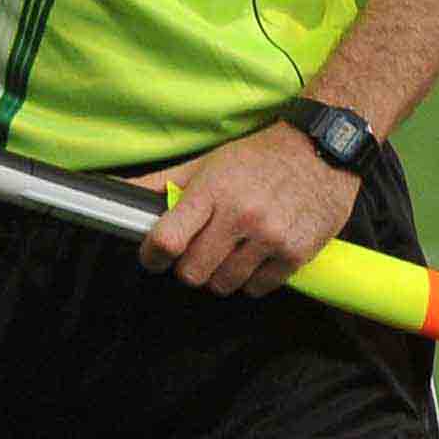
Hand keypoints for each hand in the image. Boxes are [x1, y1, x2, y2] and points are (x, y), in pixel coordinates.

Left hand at [137, 124, 359, 297]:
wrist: (321, 150)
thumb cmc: (258, 157)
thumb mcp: (206, 163)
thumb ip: (161, 183)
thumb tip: (117, 192)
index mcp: (213, 191)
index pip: (167, 239)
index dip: (152, 255)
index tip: (153, 257)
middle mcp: (241, 216)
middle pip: (193, 271)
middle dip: (186, 268)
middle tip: (195, 254)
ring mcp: (271, 237)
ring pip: (224, 284)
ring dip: (219, 276)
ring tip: (227, 254)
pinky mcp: (298, 253)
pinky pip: (258, 288)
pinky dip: (250, 281)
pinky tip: (253, 258)